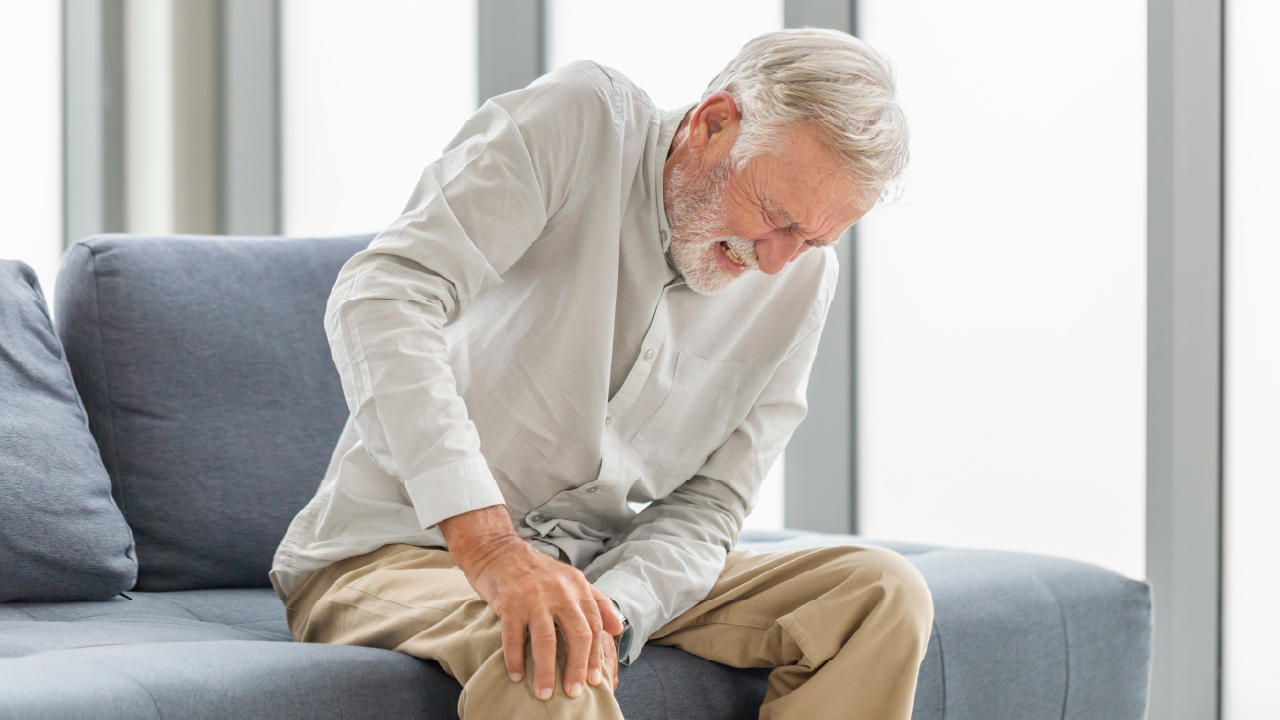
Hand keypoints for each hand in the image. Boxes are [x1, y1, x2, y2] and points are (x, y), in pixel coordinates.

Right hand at [439, 505, 623, 699]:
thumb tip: (619, 628)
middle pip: (576, 635)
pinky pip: (513, 637)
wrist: (497, 549)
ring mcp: (533, 597)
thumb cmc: (536, 570)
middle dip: (578, 667)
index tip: (595, 680)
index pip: (594, 625)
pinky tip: (516, 676)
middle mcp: (559, 591)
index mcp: (577, 586)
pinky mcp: (509, 603)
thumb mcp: (572, 579)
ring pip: (546, 640)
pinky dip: (515, 659)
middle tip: (574, 692)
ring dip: (546, 671)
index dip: (595, 655)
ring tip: (545, 693)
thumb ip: (597, 602)